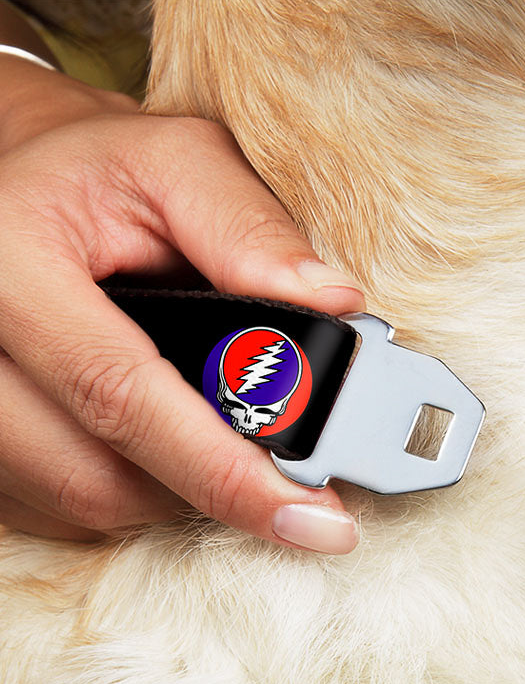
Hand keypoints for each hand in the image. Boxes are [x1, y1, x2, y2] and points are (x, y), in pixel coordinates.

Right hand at [0, 56, 363, 550]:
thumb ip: (250, 228)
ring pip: (82, 501)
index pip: (122, 396)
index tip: (314, 519)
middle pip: (97, 476)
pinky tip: (167, 445)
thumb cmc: (101, 173)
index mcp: (10, 264)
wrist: (20, 184)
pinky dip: (132, 489)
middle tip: (289, 481)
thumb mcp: (178, 164)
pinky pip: (58, 507)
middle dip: (210, 487)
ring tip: (224, 441)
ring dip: (173, 490)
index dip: (225, 471)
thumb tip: (334, 303)